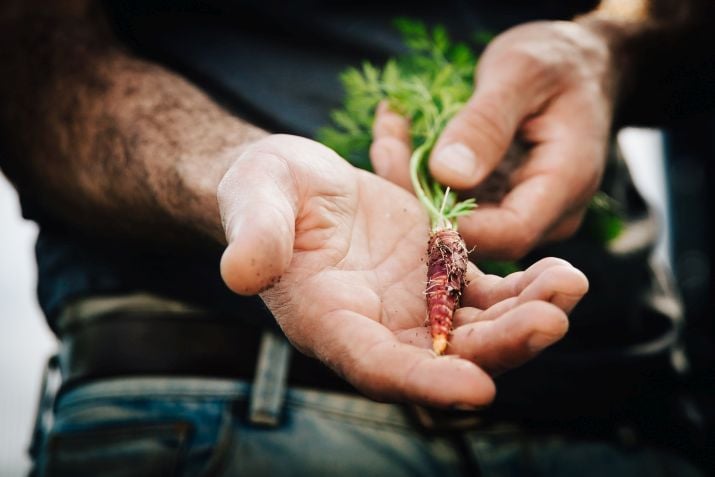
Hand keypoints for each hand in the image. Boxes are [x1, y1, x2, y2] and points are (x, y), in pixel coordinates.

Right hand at [219, 134, 587, 406]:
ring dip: (526, 317)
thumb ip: (253, 237)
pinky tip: (561, 273)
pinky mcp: (438, 274)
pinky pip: (489, 293)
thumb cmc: (263, 193)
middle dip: (499, 347)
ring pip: (478, 329)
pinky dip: (526, 288)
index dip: (424, 379)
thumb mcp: (253, 201)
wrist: (291, 181)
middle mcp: (378, 326)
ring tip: (569, 285)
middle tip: (550, 322)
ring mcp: (413, 304)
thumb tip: (240, 273)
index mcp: (329, 322)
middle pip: (445, 356)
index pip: (377, 365)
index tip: (477, 389)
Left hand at [371, 21, 613, 258]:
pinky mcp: (499, 200)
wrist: (576, 64)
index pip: (511, 233)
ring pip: (460, 221)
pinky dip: (424, 174)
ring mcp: (522, 209)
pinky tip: (400, 136)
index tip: (407, 189)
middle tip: (385, 149)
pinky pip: (458, 201)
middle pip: (480, 234)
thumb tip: (448, 174)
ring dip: (415, 184)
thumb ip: (486, 123)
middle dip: (422, 199)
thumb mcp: (521, 73)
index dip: (456, 227)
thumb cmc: (556, 61)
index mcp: (565, 183)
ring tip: (389, 134)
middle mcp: (547, 212)